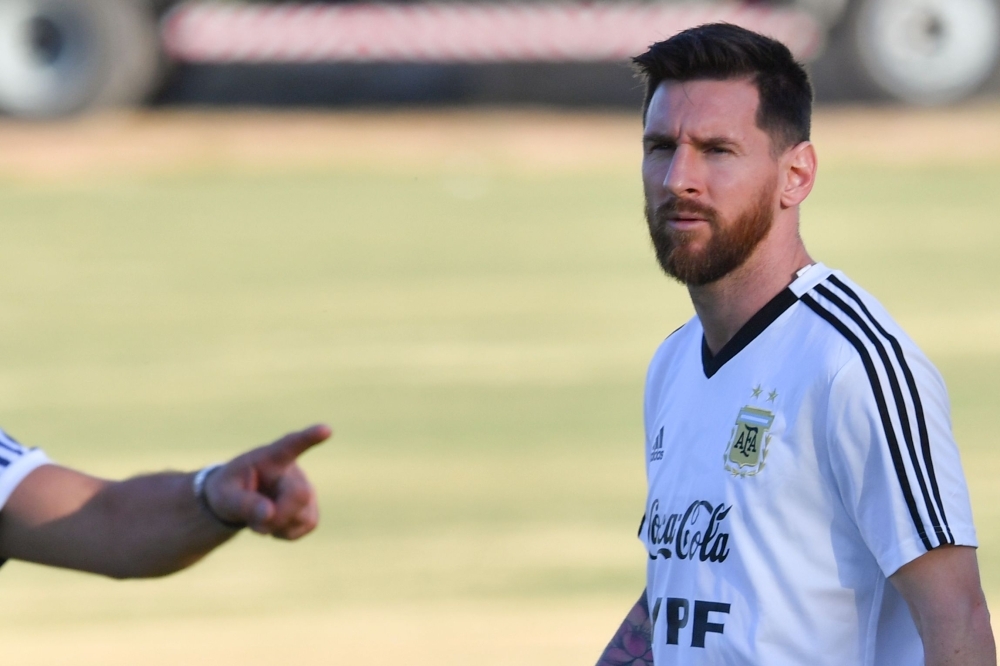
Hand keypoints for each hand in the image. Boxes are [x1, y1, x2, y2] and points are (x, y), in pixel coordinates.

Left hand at [204, 424, 330, 538]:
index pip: (292, 444)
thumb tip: (270, 514)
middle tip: (255, 525)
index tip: (326, 429)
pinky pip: (309, 525)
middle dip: (278, 517)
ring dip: (278, 526)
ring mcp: (306, 487)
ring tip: (260, 520)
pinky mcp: (311, 507)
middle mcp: (293, 470)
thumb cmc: (229, 491)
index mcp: (271, 457)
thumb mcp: (224, 496)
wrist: (236, 501)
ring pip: (304, 515)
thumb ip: (244, 504)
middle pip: (299, 495)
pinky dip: (287, 532)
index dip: (310, 437)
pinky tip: (275, 524)